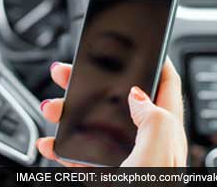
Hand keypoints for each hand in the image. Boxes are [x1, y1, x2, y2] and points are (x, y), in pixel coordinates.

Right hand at [37, 59, 187, 166]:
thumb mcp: (156, 155)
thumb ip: (154, 118)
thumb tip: (140, 95)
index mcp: (165, 130)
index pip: (167, 85)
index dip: (156, 61)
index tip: (142, 41)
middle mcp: (146, 141)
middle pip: (121, 98)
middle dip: (92, 81)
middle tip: (69, 70)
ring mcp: (125, 157)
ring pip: (95, 123)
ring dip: (70, 111)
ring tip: (51, 106)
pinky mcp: (106, 173)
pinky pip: (81, 152)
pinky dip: (62, 144)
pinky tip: (49, 141)